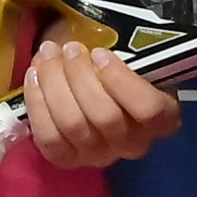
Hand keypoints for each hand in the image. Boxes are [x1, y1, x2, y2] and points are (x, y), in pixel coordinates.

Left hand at [19, 32, 183, 171]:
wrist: (91, 82)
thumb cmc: (114, 63)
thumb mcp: (131, 52)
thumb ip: (124, 48)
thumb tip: (96, 36)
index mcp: (162, 118)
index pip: (148, 109)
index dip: (121, 81)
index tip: (100, 53)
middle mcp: (134, 144)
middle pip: (105, 117)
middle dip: (80, 76)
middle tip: (68, 48)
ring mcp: (100, 156)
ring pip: (73, 126)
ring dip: (54, 85)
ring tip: (47, 55)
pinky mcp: (69, 160)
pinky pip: (49, 138)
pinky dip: (37, 105)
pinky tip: (34, 77)